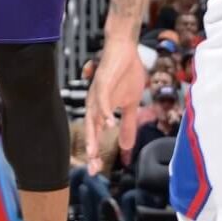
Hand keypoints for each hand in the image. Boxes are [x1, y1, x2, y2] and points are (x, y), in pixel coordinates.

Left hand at [85, 35, 146, 174]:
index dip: (96, 152)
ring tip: (94, 153)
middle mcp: (95, 103)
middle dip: (92, 149)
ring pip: (93, 117)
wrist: (125, 49)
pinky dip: (104, 112)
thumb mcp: (130, 104)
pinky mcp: (102, 82)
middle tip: (92, 169)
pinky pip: (102, 99)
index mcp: (101, 109)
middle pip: (91, 129)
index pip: (96, 134)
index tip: (96, 171)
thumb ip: (127, 125)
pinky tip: (109, 124)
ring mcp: (98, 93)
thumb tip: (127, 146)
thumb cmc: (126, 74)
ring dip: (93, 135)